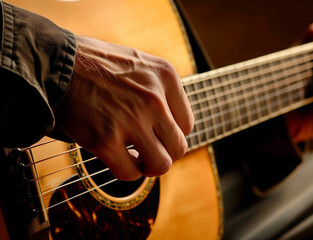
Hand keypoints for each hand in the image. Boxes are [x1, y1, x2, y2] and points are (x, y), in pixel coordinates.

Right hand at [56, 36, 193, 180]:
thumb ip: (160, 89)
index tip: (158, 134)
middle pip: (179, 147)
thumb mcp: (140, 63)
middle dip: (165, 153)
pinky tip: (119, 159)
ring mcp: (131, 120)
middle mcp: (154, 99)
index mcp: (165, 76)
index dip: (173, 133)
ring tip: (138, 159)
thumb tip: (172, 123)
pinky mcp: (105, 140)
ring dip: (150, 167)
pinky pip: (130, 173)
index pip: (187, 123)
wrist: (55, 63)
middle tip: (149, 150)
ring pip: (161, 165)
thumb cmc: (96, 64)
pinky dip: (127, 172)